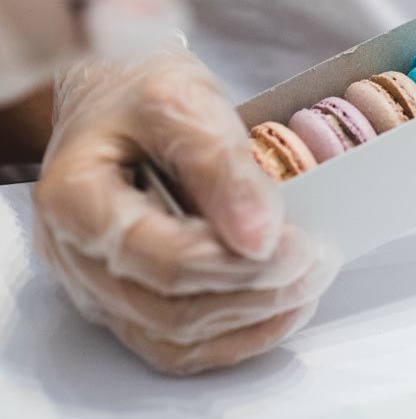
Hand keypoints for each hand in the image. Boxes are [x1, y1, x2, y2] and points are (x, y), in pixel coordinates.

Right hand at [34, 40, 338, 373]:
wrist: (120, 93)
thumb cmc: (141, 92)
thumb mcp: (183, 100)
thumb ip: (220, 164)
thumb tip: (261, 235)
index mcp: (76, 201)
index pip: (162, 258)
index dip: (236, 262)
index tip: (300, 242)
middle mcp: (78, 256)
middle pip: (171, 310)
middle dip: (258, 293)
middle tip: (318, 260)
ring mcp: (101, 285)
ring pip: (177, 338)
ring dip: (256, 318)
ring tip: (310, 278)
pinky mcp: (130, 301)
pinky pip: (180, 344)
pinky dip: (239, 334)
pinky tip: (284, 304)